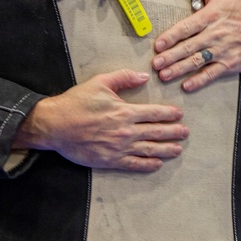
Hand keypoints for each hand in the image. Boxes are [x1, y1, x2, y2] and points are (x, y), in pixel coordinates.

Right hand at [14, 69, 188, 172]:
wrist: (55, 125)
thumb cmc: (77, 102)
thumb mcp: (100, 82)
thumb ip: (124, 78)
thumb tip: (144, 76)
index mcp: (125, 111)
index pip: (154, 113)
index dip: (169, 114)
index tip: (179, 115)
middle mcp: (125, 131)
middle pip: (156, 132)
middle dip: (173, 132)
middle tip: (185, 132)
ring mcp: (119, 147)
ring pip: (149, 149)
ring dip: (165, 149)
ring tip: (177, 149)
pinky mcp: (110, 160)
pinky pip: (133, 164)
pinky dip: (147, 164)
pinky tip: (157, 164)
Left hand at [152, 0, 240, 91]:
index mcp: (211, 16)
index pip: (187, 27)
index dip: (171, 36)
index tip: (158, 45)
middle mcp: (215, 34)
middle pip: (189, 47)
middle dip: (171, 56)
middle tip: (155, 64)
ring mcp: (223, 50)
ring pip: (197, 61)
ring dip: (180, 69)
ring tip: (164, 75)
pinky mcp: (231, 63)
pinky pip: (212, 73)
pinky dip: (200, 80)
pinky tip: (187, 85)